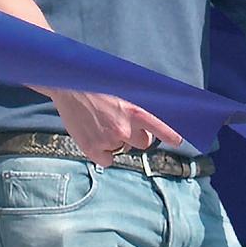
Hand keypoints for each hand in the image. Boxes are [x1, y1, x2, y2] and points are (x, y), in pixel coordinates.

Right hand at [48, 88, 183, 166]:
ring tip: (101, 124)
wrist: (67, 86)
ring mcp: (108, 140)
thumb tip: (149, 122)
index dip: (170, 135)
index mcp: (134, 111)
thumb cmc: (95, 86)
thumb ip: (136, 108)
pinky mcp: (92, 149)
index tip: (178, 141)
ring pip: (123, 150)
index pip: (160, 127)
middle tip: (123, 125)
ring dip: (117, 142)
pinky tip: (93, 136)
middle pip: (143, 143)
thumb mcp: (122, 91)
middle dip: (137, 137)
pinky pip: (107, 160)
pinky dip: (102, 152)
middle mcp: (124, 127)